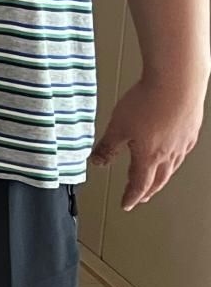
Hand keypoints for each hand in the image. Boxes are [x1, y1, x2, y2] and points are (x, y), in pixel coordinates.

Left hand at [91, 77, 205, 208]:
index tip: (126, 204)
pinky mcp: (191, 130)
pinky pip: (182, 152)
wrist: (178, 83)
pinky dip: (174, 160)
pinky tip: (173, 155)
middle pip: (158, 180)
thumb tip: (96, 162)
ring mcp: (182, 142)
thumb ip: (107, 147)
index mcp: (149, 156)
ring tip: (155, 180)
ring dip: (161, 177)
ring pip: (172, 167)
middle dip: (147, 191)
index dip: (131, 196)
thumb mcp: (117, 126)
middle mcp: (169, 154)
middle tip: (140, 197)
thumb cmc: (148, 102)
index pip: (139, 184)